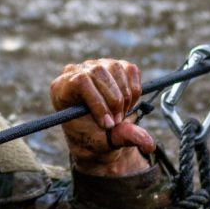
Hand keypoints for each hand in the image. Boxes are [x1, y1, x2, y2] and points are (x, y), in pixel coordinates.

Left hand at [51, 58, 154, 175]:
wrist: (100, 132)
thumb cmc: (92, 137)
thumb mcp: (104, 142)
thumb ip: (123, 138)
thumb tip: (148, 143)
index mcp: (61, 89)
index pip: (80, 81)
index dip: (98, 102)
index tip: (108, 124)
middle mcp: (75, 72)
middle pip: (99, 73)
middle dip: (114, 101)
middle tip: (118, 121)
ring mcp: (94, 66)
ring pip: (116, 69)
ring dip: (125, 96)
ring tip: (120, 115)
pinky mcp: (113, 65)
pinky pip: (130, 70)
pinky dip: (134, 90)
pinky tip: (126, 104)